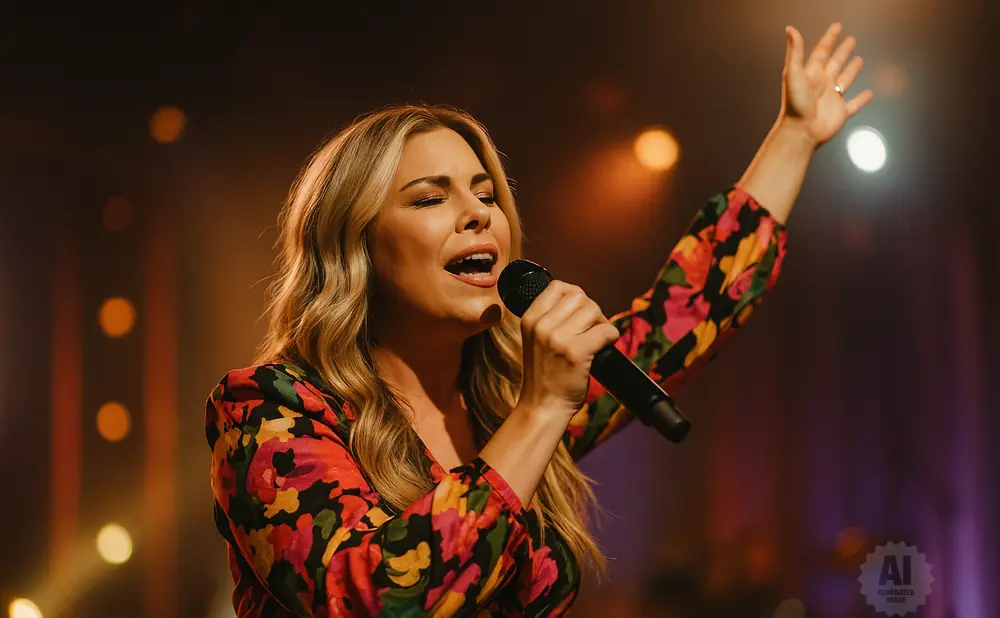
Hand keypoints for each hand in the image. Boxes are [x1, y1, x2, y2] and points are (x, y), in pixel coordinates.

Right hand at [516, 281, 620, 419]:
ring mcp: (557, 339)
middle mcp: (541, 325)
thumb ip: (550, 319)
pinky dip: (612, 336)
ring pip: (593, 310)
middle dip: (591, 310)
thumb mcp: (536, 340)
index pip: (558, 287)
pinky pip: (605, 330)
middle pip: (579, 296)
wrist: (543, 407)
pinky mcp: (576, 353)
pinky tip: (606, 347)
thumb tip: (581, 301)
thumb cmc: (544, 375)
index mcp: (530, 319)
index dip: (575, 296)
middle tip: (592, 329)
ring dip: (602, 323)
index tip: (580, 313)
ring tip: (598, 339)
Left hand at [780, 23, 874, 145]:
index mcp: (812, 74)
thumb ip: (795, 51)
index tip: (837, 27)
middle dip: (842, 51)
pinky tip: (870, 93)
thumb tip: (791, 29)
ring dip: (852, 70)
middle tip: (851, 40)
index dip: (829, 38)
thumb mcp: (793, 73)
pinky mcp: (841, 112)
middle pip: (835, 63)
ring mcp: (832, 98)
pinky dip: (863, 99)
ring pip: (845, 80)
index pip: (822, 51)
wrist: (800, 130)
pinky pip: (855, 104)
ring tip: (859, 59)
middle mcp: (823, 84)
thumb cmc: (795, 103)